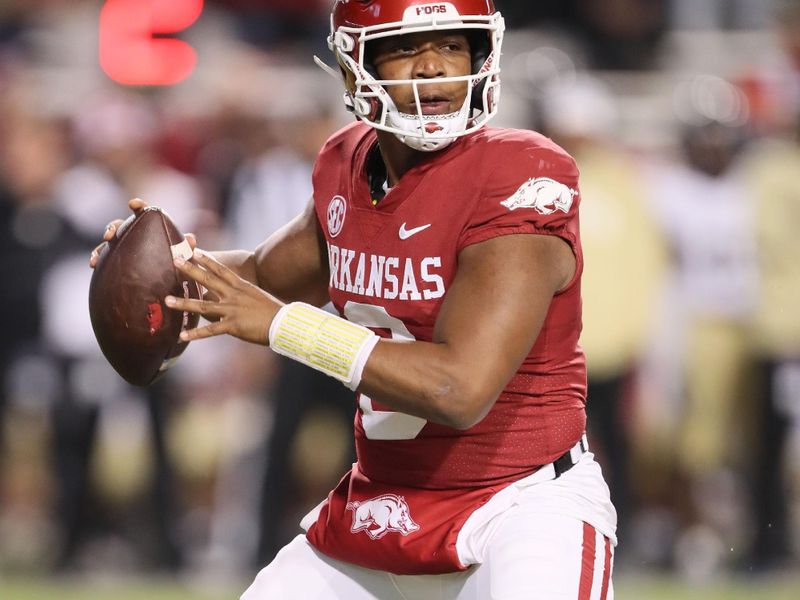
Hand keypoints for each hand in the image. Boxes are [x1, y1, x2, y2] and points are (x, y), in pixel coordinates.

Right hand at [89, 198, 196, 267]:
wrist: (173, 269)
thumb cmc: (180, 255)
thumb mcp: (186, 252)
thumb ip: (188, 245)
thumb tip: (192, 238)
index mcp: (151, 225)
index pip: (144, 211)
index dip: (138, 206)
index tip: (133, 203)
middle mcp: (135, 231)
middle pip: (120, 224)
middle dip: (112, 227)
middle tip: (108, 235)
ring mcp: (125, 243)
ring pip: (110, 241)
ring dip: (100, 247)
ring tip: (95, 257)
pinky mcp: (120, 254)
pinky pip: (106, 255)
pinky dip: (98, 257)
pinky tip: (93, 265)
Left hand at [165, 249, 280, 345]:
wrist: (284, 323)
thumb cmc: (274, 312)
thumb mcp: (258, 298)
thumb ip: (244, 297)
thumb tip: (236, 299)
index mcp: (241, 287)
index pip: (221, 270)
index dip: (207, 260)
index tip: (195, 251)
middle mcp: (234, 296)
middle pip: (208, 280)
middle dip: (190, 270)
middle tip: (175, 260)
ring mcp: (232, 310)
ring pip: (203, 306)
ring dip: (184, 303)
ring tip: (167, 300)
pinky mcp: (233, 326)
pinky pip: (210, 331)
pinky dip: (195, 334)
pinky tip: (182, 335)